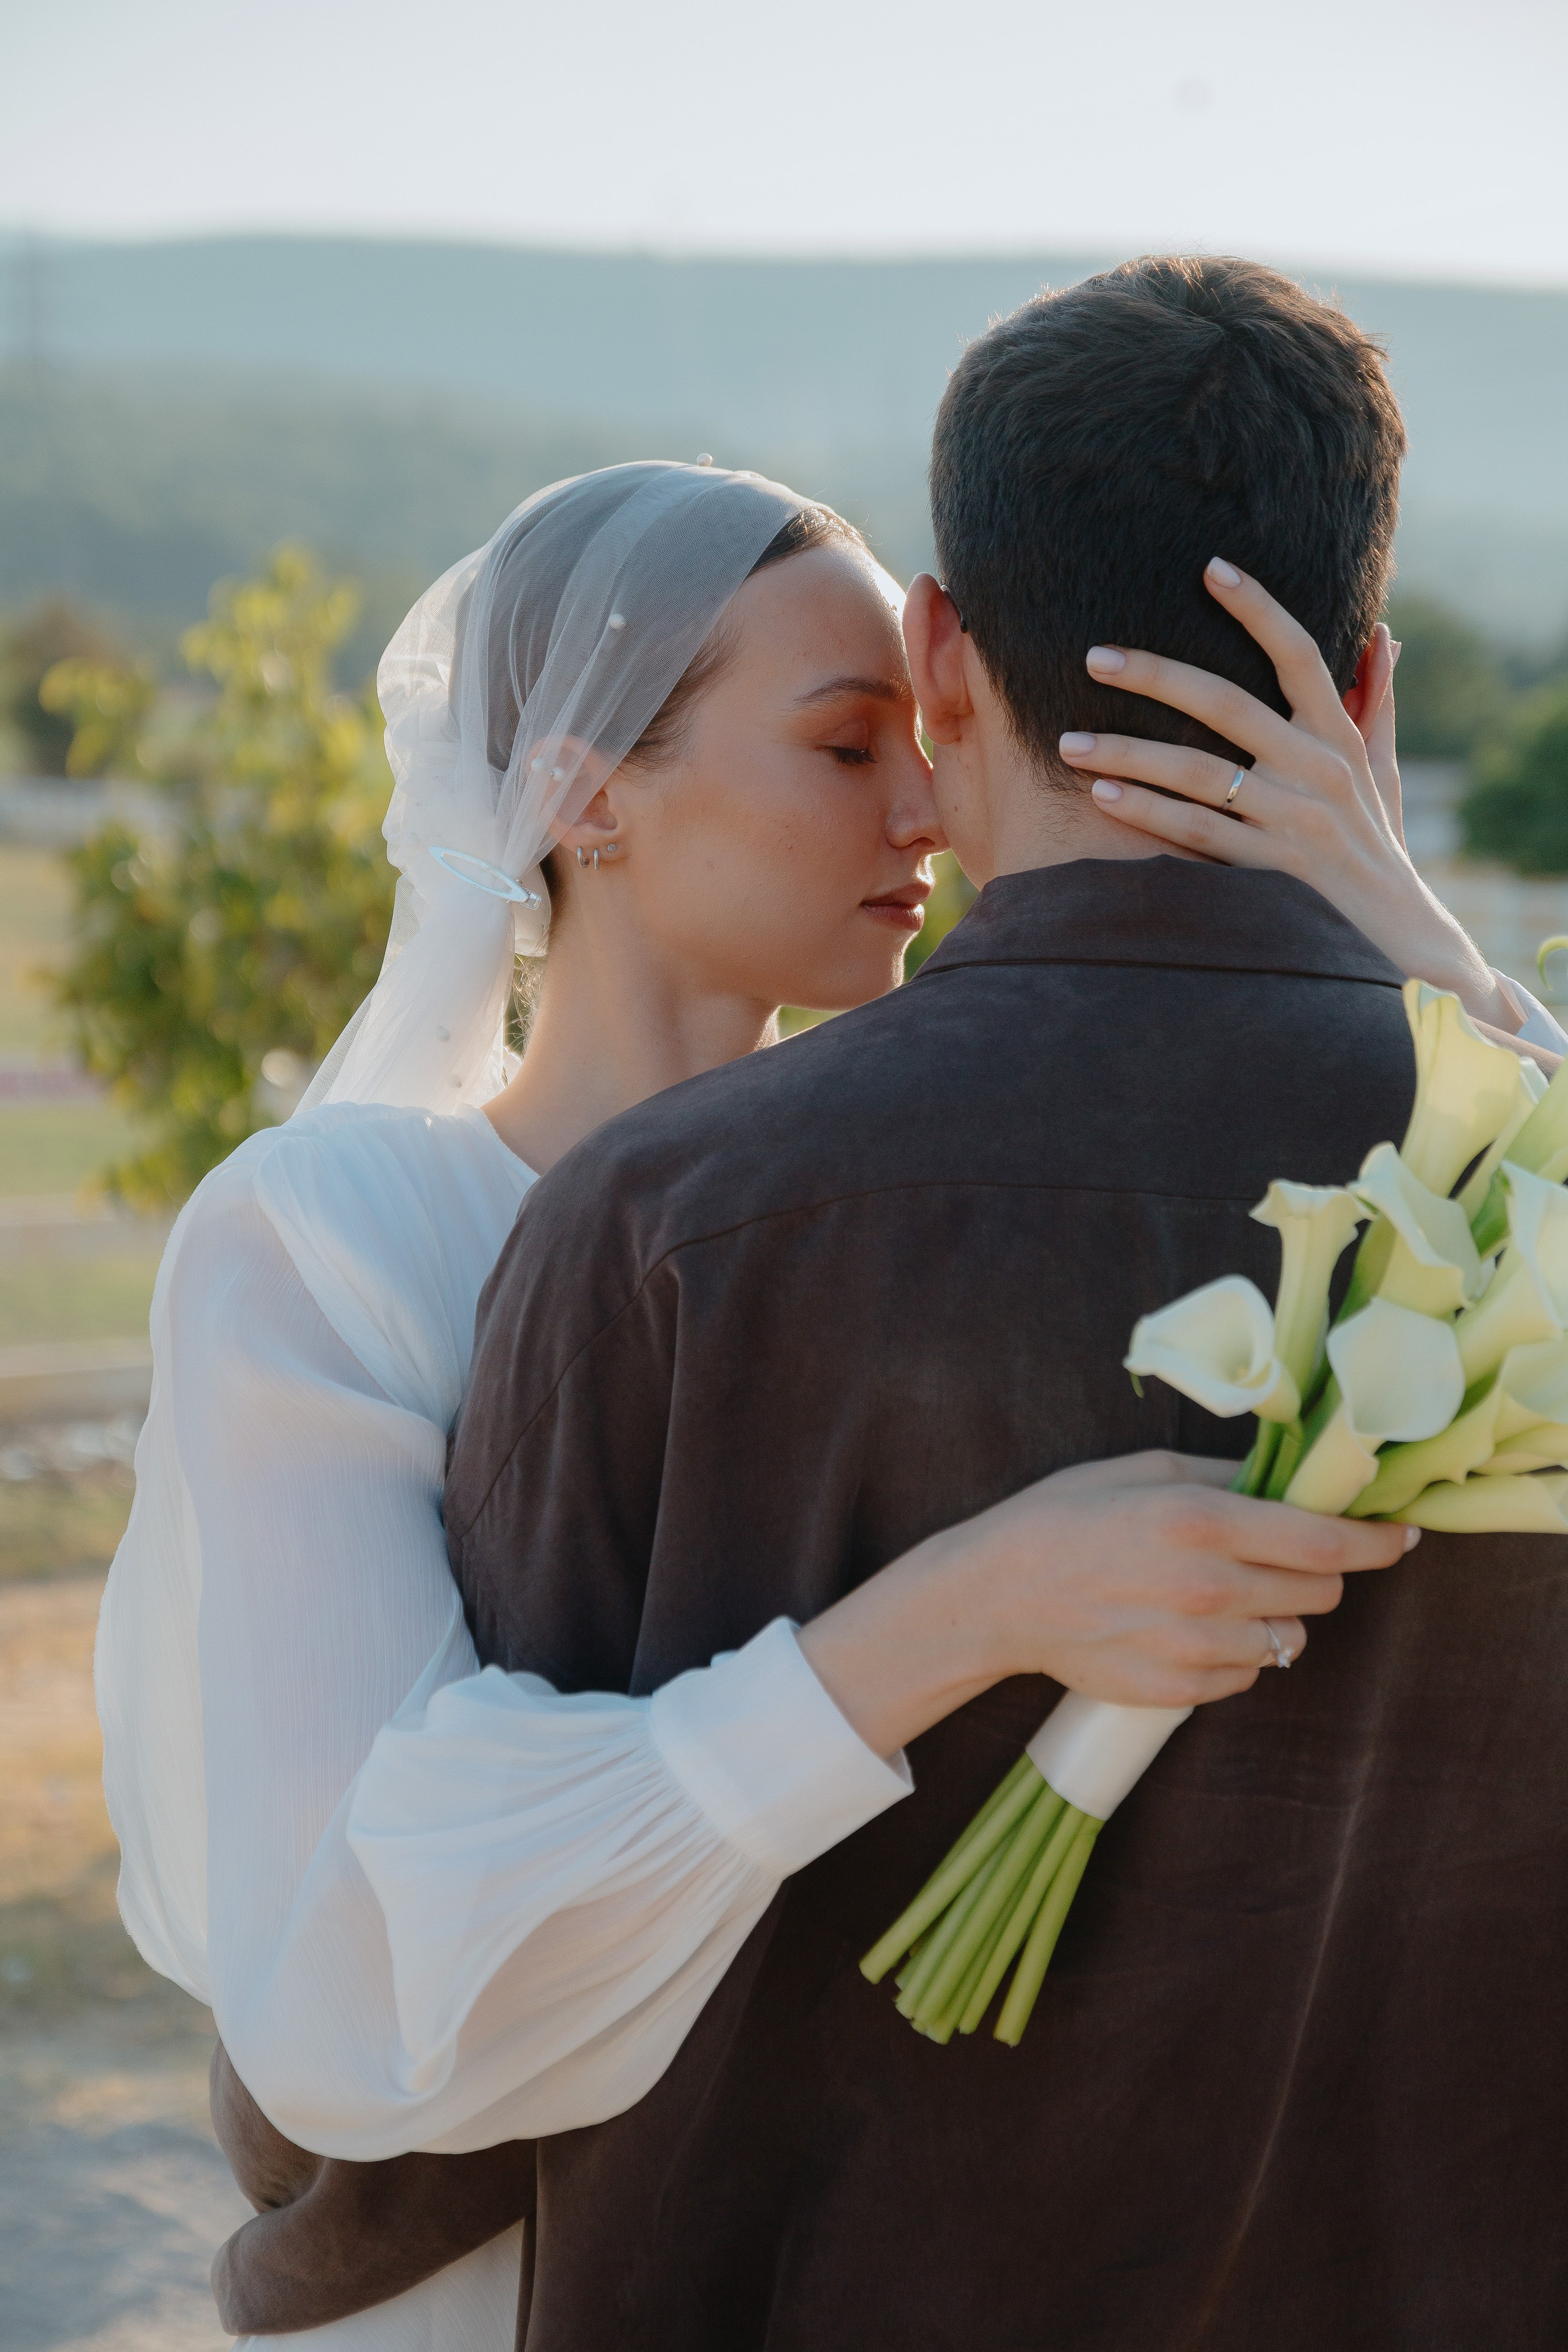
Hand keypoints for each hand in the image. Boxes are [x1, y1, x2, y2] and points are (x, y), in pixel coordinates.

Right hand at [799, 1450, 1414, 1758]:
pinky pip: (1247, 1676)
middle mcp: (1206, 1588)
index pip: (1328, 1544)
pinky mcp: (1178, 1689)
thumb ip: (1230, 1478)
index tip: (1400, 1537)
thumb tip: (1297, 1483)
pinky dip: (1237, 1654)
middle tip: (1281, 1557)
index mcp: (1202, 1521)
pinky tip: (1191, 1627)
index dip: (1377, 1542)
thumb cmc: (1066, 1518)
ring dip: (1275, 1617)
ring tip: (1222, 1595)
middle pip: (1320, 1595)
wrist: (997, 1595)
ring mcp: (1193, 1646)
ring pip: (1290, 1641)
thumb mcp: (1145, 1472)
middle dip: (1316, 1575)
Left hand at [1057, 561, 1518, 1033]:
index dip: (1258, 608)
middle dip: (1155, 676)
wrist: (1401, 934)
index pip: (1300, 653)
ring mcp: (1293, 820)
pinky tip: (1101, 795)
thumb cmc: (1379, 843)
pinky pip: (1197, 835)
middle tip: (1092, 655)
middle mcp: (1319, 768)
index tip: (1210, 569)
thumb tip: (1383, 634)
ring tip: (1068, 741)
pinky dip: (1147, 814)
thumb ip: (1377, 702)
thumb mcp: (1384, 770)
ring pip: (1198, 773)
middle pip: (1227, 703)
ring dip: (1128, 751)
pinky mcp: (1271, 869)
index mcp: (1342, 733)